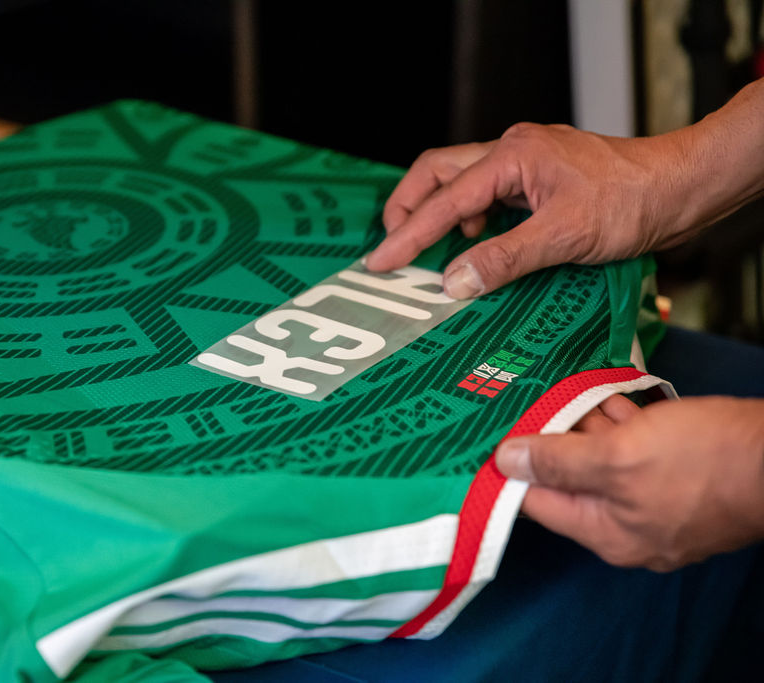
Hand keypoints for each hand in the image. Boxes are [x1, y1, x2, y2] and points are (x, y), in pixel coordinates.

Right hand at [366, 124, 698, 297]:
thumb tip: (453, 282)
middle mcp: (512, 150)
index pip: (444, 200)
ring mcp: (524, 161)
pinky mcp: (536, 177)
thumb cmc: (633, 201)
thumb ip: (504, 258)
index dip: (408, 234)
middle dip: (409, 208)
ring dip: (438, 214)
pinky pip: (485, 193)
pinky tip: (476, 244)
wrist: (679, 187)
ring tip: (428, 253)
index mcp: (512, 156)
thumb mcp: (564, 236)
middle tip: (392, 248)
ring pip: (458, 180)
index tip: (380, 262)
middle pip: (436, 172)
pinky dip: (468, 218)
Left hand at [495, 395, 763, 570]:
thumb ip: (559, 462)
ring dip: (586, 426)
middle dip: (551, 440)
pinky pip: (638, 453)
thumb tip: (506, 462)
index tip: (485, 438)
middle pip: (570, 481)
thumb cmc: (703, 461)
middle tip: (521, 400)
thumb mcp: (619, 456)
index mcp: (607, 533)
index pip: (539, 504)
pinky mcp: (681, 479)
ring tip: (560, 388)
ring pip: (604, 462)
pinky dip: (622, 425)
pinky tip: (607, 395)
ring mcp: (657, 504)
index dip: (510, 471)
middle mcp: (628, 527)